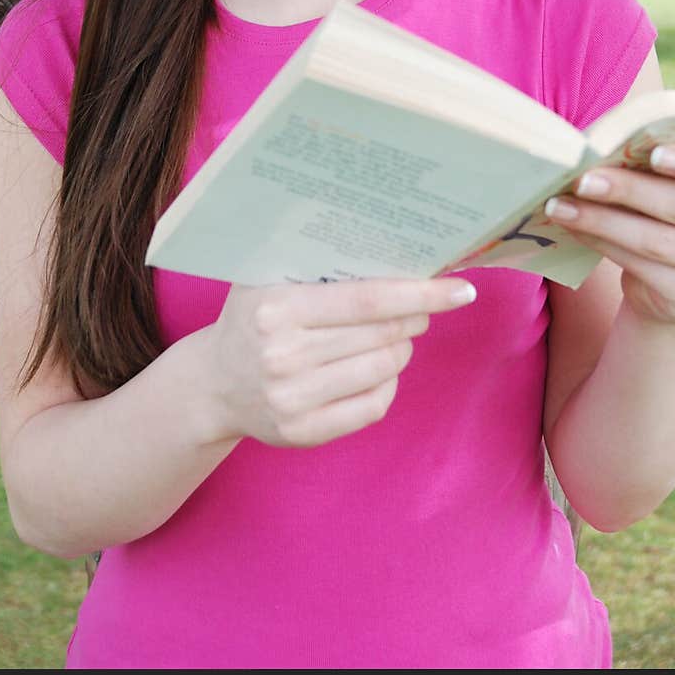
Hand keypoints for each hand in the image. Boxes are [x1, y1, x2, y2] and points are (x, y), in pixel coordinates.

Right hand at [195, 276, 476, 448]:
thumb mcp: (266, 276)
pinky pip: (374, 406)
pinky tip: (378, 368)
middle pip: (382, 334)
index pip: (368, 299)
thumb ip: (315, 258)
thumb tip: (391, 241)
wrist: (213, 383)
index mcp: (277, 308)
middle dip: (415, 317)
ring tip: (395, 334)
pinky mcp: (303, 433)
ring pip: (384, 369)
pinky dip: (388, 383)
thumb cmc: (252, 316)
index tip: (461, 290)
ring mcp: (293, 398)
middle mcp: (283, 355)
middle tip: (423, 307)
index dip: (420, 294)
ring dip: (401, 347)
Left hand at [544, 144, 674, 323]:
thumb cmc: (673, 202)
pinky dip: (603, 244)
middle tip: (582, 178)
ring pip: (659, 242)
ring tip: (560, 205)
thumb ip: (662, 159)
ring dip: (603, 220)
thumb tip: (603, 145)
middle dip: (629, 190)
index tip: (654, 153)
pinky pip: (644, 268)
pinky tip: (575, 229)